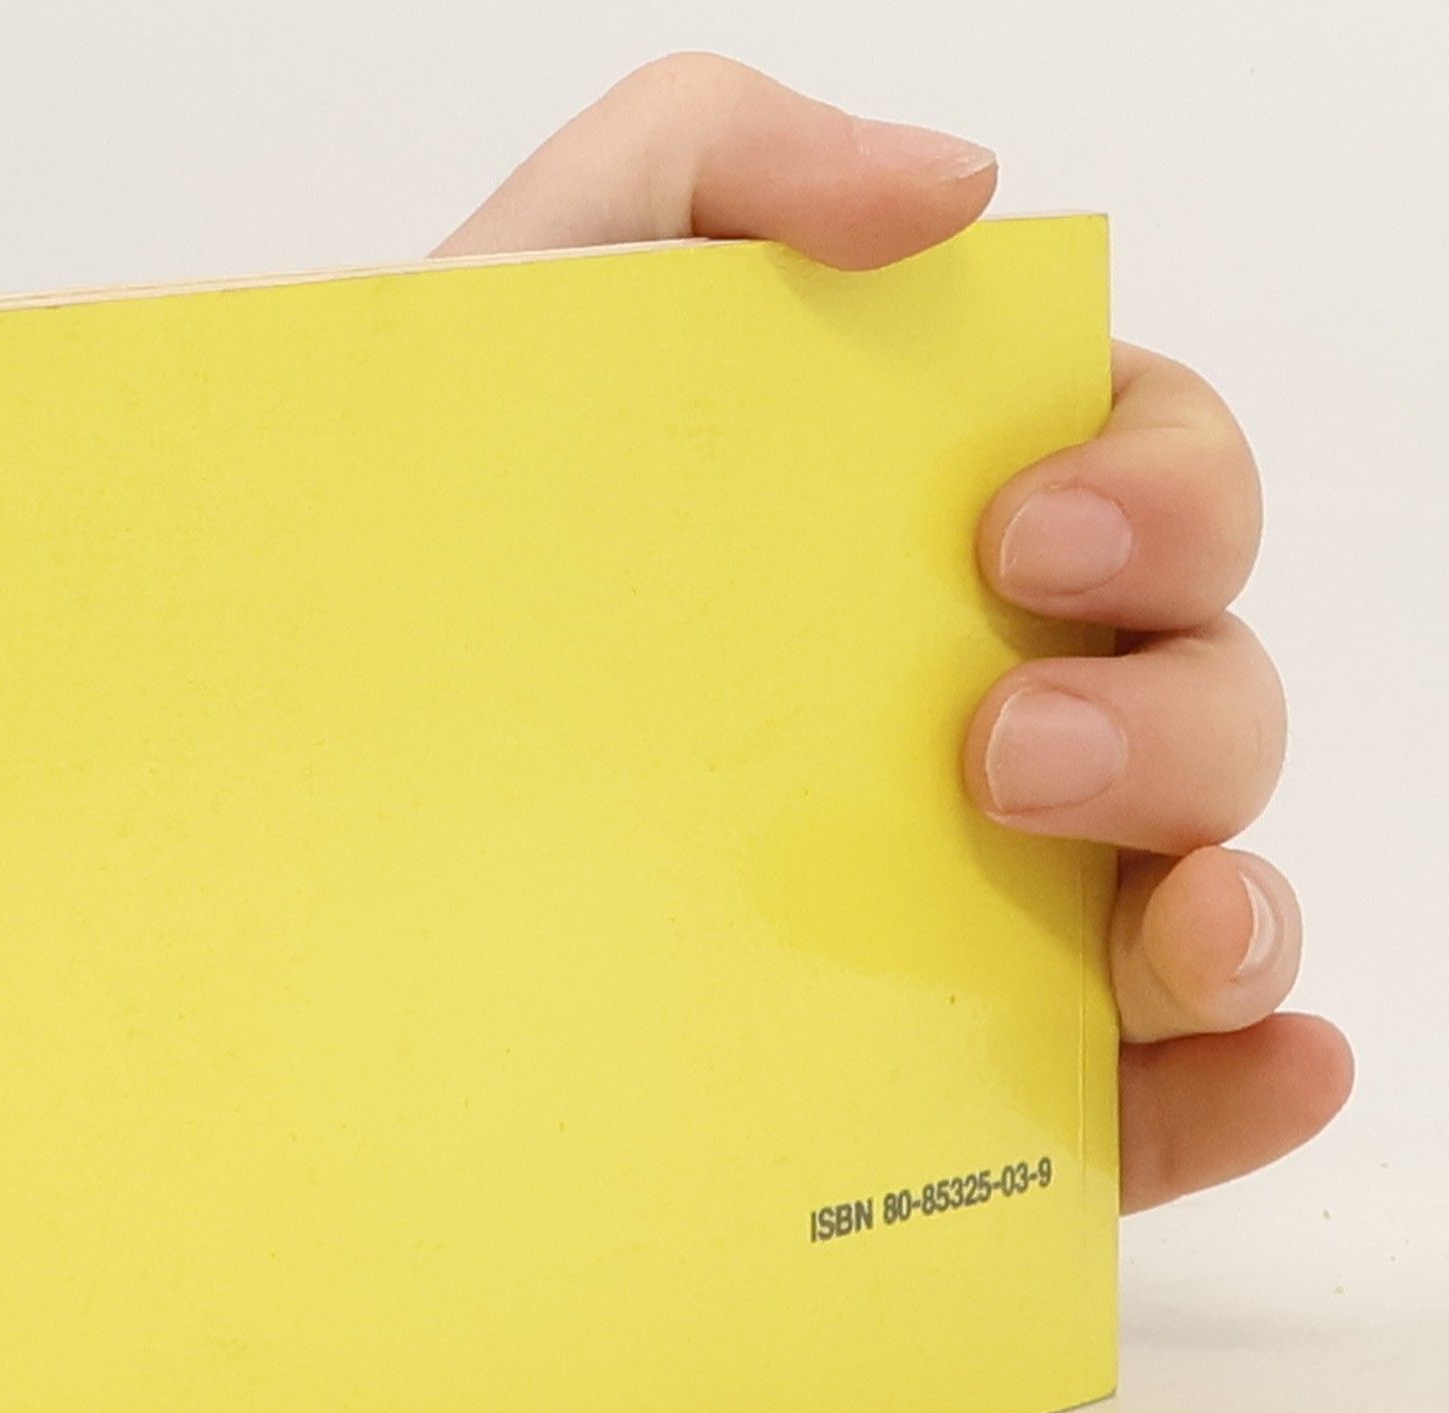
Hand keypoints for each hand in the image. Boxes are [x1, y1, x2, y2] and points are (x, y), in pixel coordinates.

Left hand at [430, 50, 1352, 1213]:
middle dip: (1174, 712)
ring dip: (1232, 903)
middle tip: (1004, 753)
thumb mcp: (518, 320)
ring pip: (1204, 890)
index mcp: (920, 550)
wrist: (292, 822)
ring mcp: (981, 908)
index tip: (1021, 536)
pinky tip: (1271, 1064)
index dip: (1157, 488)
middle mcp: (982, 718)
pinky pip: (1149, 1092)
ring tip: (1163, 930)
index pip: (1145, 481)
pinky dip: (1240, 1079)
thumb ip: (709, 171)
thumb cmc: (411, 569)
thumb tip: (953, 193)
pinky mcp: (958, 1075)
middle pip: (1203, 690)